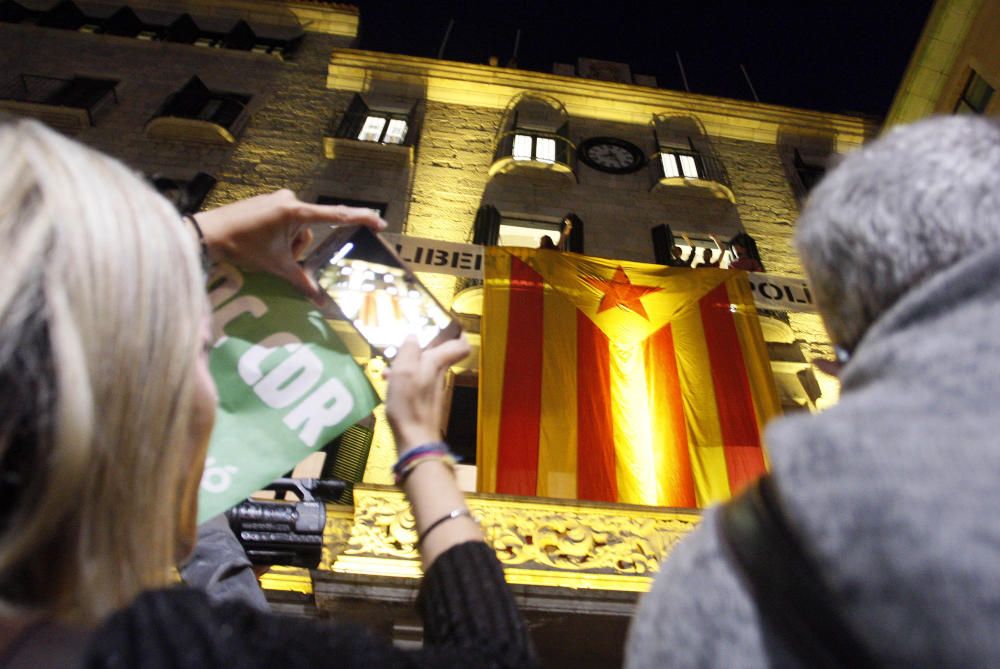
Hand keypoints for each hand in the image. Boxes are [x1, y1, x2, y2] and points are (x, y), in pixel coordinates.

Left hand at [194, 189, 386, 298]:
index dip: (360, 219)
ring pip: (296, 229)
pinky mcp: (267, 202)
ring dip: (287, 244)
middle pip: (309, 230)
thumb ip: (301, 280)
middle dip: (298, 248)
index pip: (336, 215)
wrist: (207, 233)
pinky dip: (278, 236)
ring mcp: (277, 199)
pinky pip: (284, 222)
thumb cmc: (242, 245)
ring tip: (266, 251)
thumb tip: (320, 301)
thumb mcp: (275, 265)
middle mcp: (290, 200)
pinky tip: (260, 243)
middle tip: (279, 257)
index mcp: (295, 211)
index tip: (379, 222)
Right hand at [384, 336, 470, 453]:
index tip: (447, 324)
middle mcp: (439, 374)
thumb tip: (413, 336)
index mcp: (437, 362)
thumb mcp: (404, 371)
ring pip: (423, 367)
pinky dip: (403, 378)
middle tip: (404, 342)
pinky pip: (415, 382)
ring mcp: (432, 389)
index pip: (460, 344)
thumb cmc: (410, 404)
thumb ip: (409, 350)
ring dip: (407, 363)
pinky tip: (388, 382)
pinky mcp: (423, 401)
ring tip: (389, 365)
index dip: (458, 332)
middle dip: (421, 346)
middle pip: (437, 353)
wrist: (414, 439)